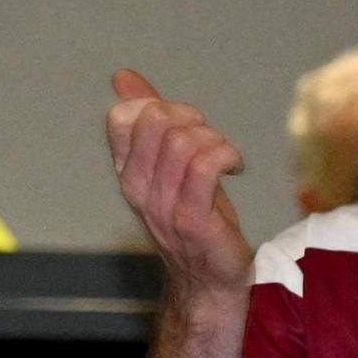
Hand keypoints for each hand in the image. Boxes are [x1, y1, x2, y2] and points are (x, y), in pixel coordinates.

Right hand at [107, 70, 253, 290]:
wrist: (209, 280)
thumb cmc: (194, 218)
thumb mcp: (167, 164)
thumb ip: (147, 120)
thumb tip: (123, 77)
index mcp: (127, 171)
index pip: (122, 118)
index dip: (159, 106)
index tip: (184, 125)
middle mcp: (137, 188)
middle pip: (154, 122)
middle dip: (190, 117)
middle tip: (210, 138)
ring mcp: (162, 205)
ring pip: (183, 141)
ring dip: (214, 139)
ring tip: (225, 157)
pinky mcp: (191, 219)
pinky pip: (205, 166)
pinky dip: (226, 156)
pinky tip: (235, 166)